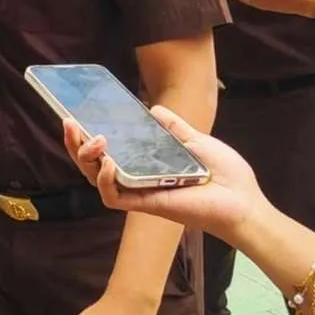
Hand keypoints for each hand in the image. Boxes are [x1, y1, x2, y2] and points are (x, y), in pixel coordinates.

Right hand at [61, 107, 267, 246]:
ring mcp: (139, 193)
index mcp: (146, 165)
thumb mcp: (197, 142)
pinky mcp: (146, 205)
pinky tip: (110, 162)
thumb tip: (154, 109)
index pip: (106, 152)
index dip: (86, 137)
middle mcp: (136, 179)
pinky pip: (114, 198)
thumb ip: (174, 129)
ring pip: (96, 180)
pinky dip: (106, 180)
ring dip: (87, 159)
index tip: (76, 117)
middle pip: (91, 166)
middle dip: (75, 145)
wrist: (245, 201)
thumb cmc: (226, 176)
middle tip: (70, 123)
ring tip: (95, 140)